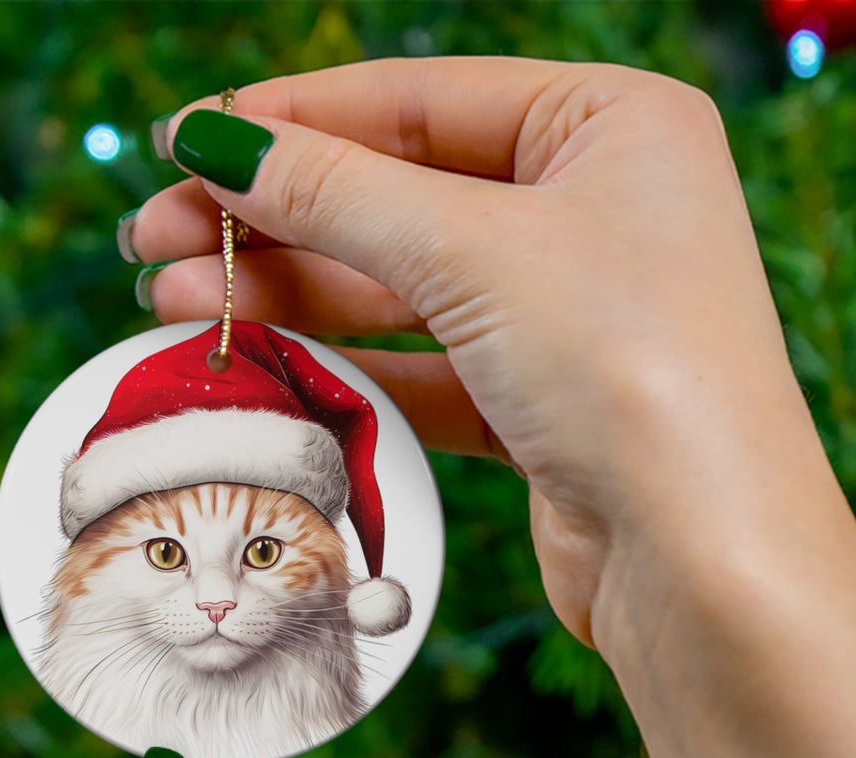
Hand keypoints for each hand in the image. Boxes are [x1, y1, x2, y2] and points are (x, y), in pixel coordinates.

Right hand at [127, 57, 821, 654]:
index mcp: (613, 125)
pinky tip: (262, 363)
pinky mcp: (547, 407)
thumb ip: (336, 192)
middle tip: (152, 240)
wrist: (702, 559)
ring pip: (405, 287)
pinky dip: (348, 367)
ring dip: (292, 295)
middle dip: (274, 218)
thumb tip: (216, 141)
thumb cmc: (627, 369)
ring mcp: (574, 314)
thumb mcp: (472, 250)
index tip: (182, 142)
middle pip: (402, 194)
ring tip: (174, 304)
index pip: (421, 100)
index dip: (293, 120)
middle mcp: (600, 210)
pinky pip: (428, 368)